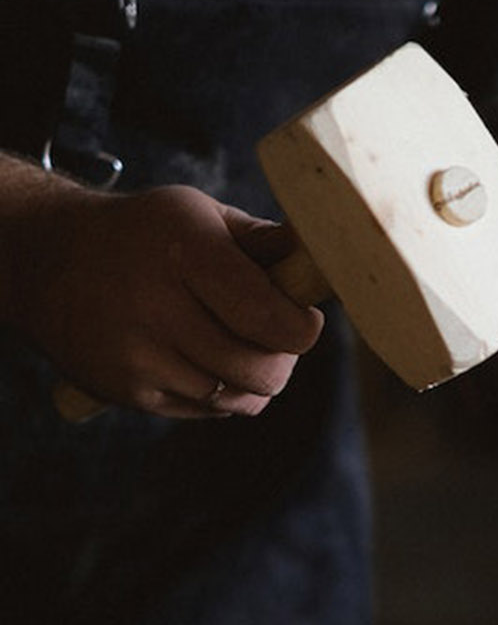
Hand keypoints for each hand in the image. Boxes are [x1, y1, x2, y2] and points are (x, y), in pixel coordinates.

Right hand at [17, 182, 323, 416]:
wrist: (50, 262)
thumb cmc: (147, 236)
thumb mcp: (198, 215)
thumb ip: (261, 240)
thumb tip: (320, 255)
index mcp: (185, 250)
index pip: (264, 315)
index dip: (301, 329)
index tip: (307, 320)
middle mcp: (155, 305)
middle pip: (257, 367)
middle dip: (284, 359)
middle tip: (279, 337)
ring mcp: (136, 355)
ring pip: (235, 396)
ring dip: (255, 380)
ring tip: (245, 347)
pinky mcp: (125, 390)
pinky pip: (206, 409)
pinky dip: (221, 393)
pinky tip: (206, 359)